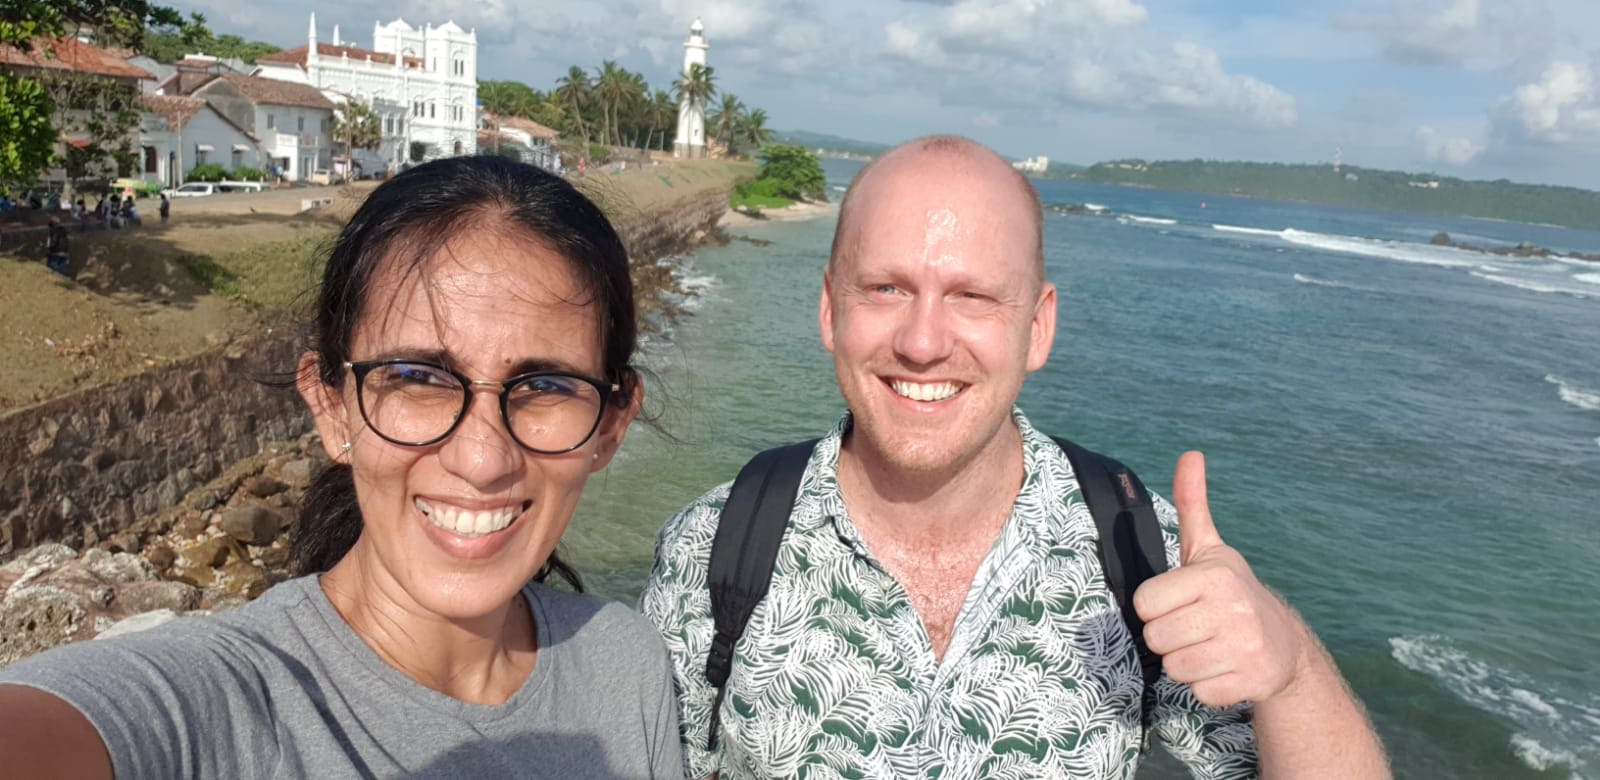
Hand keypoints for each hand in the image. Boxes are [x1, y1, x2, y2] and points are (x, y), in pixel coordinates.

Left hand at [1133, 451, 1307, 707]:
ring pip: (1174, 668)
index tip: (1180, 602)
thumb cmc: (1230, 593)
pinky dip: (1208, 686)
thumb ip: (1192, 504)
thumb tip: (1190, 454)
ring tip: (1210, 647)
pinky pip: (1199, 692)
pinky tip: (1226, 669)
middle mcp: (1231, 609)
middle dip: (1169, 637)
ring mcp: (1244, 648)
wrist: (1284, 645)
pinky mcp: (1251, 682)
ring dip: (1186, 663)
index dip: (1157, 606)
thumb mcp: (1210, 550)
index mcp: (1213, 576)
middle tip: (1195, 628)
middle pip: (1155, 638)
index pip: (1144, 604)